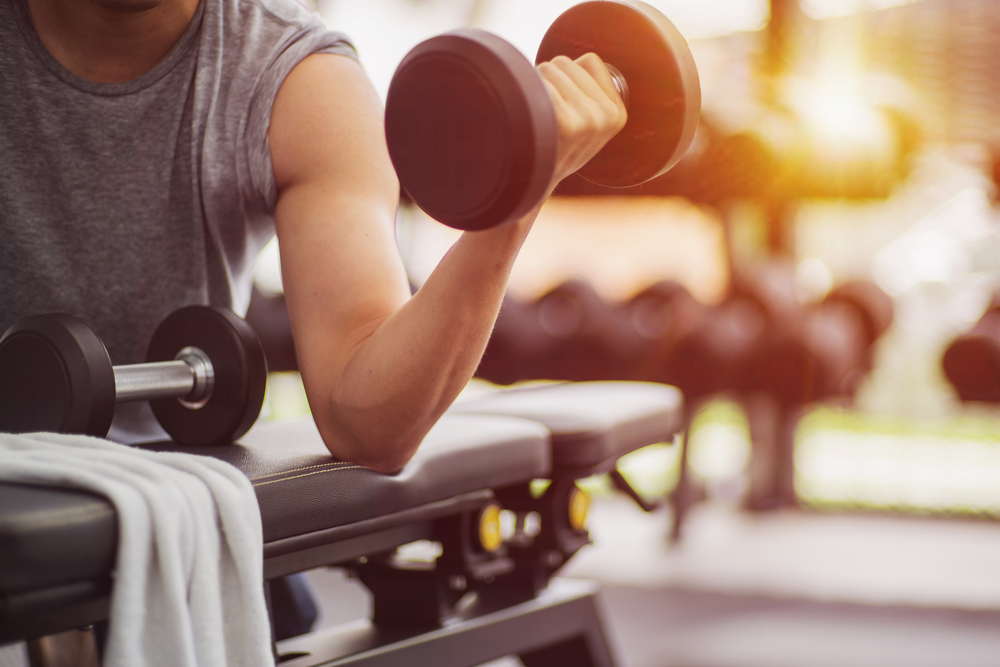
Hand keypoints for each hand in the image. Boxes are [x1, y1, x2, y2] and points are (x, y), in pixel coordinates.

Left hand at [536, 53, 627, 186]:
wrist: (533, 182)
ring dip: (536, 85)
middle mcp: (605, 117)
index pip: (589, 61)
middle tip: (546, 111)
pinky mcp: (564, 123)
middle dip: (550, 79)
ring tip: (537, 115)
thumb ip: (593, 92)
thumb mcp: (589, 123)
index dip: (570, 75)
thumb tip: (583, 60)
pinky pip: (538, 84)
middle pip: (566, 62)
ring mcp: (587, 121)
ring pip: (549, 69)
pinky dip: (526, 94)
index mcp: (617, 114)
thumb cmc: (557, 145)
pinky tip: (530, 118)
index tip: (565, 103)